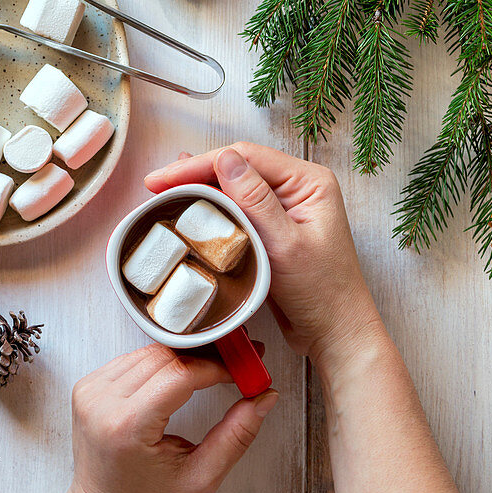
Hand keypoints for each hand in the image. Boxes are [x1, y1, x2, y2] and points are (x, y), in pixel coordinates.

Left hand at [62, 343, 278, 492]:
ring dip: (181, 357)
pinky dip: (157, 363)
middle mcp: (103, 402)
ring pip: (149, 352)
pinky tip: (174, 378)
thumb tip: (264, 398)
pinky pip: (131, 358)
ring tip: (209, 372)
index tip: (239, 371)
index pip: (180, 374)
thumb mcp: (201, 478)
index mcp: (127, 426)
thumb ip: (236, 436)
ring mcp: (91, 391)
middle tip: (232, 365)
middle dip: (204, 357)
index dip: (216, 367)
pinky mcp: (85, 386)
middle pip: (165, 356)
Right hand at [145, 144, 382, 369]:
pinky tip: (188, 206)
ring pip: (234, 187)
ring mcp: (285, 206)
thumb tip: (225, 159)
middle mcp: (298, 187)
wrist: (335, 334)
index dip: (202, 163)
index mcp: (309, 182)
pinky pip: (237, 208)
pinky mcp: (273, 226)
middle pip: (238, 167)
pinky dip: (211, 208)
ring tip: (164, 192)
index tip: (166, 177)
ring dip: (200, 189)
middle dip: (195, 174)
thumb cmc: (322, 293)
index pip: (247, 157)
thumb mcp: (286, 245)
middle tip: (156, 185)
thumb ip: (255, 201)